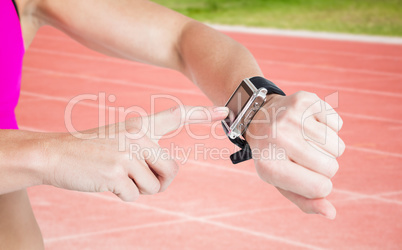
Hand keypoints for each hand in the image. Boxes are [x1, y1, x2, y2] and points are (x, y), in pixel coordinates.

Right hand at [39, 105, 228, 200]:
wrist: (53, 154)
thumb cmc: (90, 150)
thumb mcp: (120, 139)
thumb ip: (147, 150)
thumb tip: (169, 175)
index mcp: (140, 125)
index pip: (175, 116)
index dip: (201, 114)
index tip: (223, 111)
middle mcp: (138, 136)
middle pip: (172, 170)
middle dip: (159, 180)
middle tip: (136, 176)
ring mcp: (128, 154)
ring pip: (155, 187)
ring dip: (138, 188)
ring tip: (116, 175)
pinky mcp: (117, 173)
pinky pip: (135, 196)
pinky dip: (122, 195)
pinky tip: (105, 181)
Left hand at [246, 91, 344, 218]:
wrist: (258, 117)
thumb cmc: (274, 154)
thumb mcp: (281, 181)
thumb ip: (305, 201)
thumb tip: (331, 213)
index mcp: (270, 166)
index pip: (320, 187)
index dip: (320, 185)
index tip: (307, 176)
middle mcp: (278, 139)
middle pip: (331, 167)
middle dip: (324, 166)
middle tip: (303, 156)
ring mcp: (291, 117)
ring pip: (338, 146)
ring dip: (327, 147)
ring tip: (305, 140)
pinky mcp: (304, 100)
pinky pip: (338, 124)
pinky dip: (329, 127)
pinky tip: (308, 125)